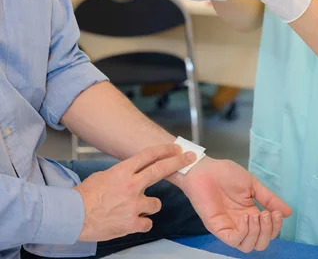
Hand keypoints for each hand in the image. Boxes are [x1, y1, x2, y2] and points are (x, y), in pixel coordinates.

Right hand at [75, 144, 195, 241]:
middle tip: (189, 158)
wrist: (74, 216)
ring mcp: (133, 205)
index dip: (165, 150)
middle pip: (161, 170)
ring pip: (156, 203)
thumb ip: (122, 174)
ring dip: (151, 205)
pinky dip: (142, 222)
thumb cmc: (85, 195)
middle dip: (178, 163)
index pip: (149, 155)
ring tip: (137, 207)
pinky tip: (133, 221)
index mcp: (123, 171)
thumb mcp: (104, 175)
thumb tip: (132, 174)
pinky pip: (147, 223)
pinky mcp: (131, 224)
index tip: (176, 147)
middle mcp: (132, 186)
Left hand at [181, 157, 291, 252]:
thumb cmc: (225, 173)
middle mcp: (241, 225)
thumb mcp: (252, 184)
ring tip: (255, 215)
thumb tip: (288, 212)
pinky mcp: (218, 228)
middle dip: (268, 232)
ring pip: (248, 247)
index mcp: (250, 215)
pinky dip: (243, 233)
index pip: (267, 232)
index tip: (277, 213)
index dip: (275, 227)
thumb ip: (269, 198)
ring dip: (257, 233)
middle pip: (260, 244)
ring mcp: (229, 227)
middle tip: (267, 215)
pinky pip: (233, 241)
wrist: (204, 168)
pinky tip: (245, 218)